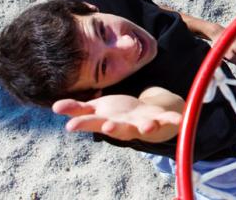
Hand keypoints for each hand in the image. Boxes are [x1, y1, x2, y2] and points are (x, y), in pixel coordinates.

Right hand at [53, 95, 181, 141]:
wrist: (140, 116)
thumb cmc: (113, 113)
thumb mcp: (94, 109)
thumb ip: (76, 108)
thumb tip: (55, 106)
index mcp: (107, 123)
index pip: (93, 124)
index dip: (84, 124)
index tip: (72, 125)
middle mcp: (124, 127)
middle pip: (119, 129)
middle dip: (115, 129)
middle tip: (108, 127)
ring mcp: (142, 124)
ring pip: (143, 127)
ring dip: (146, 127)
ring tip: (148, 126)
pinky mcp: (158, 118)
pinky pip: (167, 119)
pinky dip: (173, 119)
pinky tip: (180, 118)